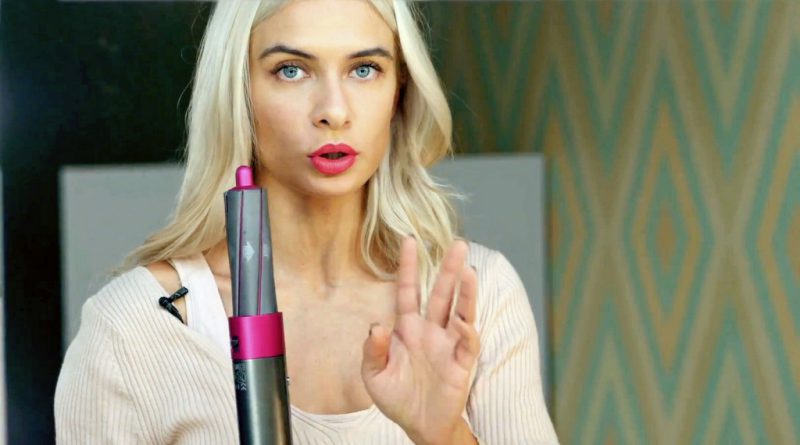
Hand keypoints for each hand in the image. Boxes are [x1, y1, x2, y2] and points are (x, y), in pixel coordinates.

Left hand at [361, 237, 479, 444]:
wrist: (418, 425)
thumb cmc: (396, 397)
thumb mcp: (373, 375)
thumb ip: (372, 350)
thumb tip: (376, 325)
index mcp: (408, 329)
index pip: (409, 291)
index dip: (409, 267)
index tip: (409, 240)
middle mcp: (430, 331)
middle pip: (442, 294)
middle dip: (450, 269)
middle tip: (459, 244)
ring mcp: (448, 345)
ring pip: (461, 312)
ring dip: (466, 292)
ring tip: (470, 270)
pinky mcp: (461, 364)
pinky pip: (467, 344)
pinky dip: (467, 332)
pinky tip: (464, 323)